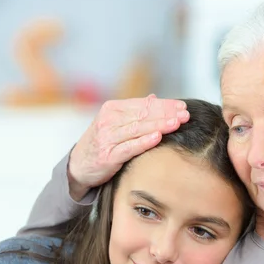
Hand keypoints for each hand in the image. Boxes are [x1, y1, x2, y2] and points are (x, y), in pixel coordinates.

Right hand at [68, 94, 188, 200]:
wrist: (78, 166)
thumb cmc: (101, 144)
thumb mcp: (114, 123)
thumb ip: (134, 112)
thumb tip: (154, 98)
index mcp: (112, 109)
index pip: (143, 104)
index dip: (164, 105)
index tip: (181, 107)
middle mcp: (108, 121)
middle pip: (143, 114)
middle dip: (166, 114)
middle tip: (185, 114)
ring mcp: (107, 138)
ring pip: (138, 129)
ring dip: (159, 125)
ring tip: (176, 123)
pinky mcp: (108, 156)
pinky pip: (129, 147)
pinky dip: (144, 142)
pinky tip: (158, 138)